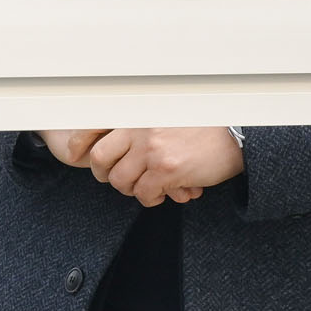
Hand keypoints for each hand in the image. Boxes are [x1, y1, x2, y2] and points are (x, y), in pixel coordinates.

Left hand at [65, 128, 242, 205]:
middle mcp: (139, 127)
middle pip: (100, 159)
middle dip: (105, 174)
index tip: (74, 152)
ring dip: (131, 189)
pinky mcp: (166, 169)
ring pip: (120, 180)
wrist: (235, 137)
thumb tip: (115, 144)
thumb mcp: (165, 114)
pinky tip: (163, 194)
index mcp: (136, 112)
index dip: (78, 142)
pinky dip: (150, 199)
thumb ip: (140, 126)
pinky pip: (144, 194)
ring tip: (148, 186)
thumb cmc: (202, 127)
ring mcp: (151, 148)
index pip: (93, 124)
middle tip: (119, 178)